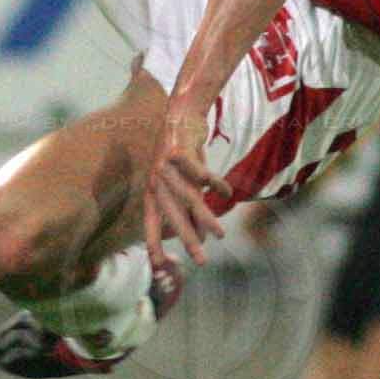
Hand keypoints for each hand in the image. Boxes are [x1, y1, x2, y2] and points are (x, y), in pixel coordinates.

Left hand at [143, 92, 231, 269]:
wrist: (180, 114)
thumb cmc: (183, 155)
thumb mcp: (182, 183)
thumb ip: (188, 208)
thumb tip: (200, 236)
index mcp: (153, 190)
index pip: (152, 222)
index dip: (154, 242)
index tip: (158, 265)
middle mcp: (156, 181)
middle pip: (173, 215)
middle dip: (187, 239)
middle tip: (201, 261)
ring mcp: (165, 166)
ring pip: (189, 198)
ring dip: (205, 218)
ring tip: (220, 234)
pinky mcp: (178, 152)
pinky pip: (201, 173)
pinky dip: (216, 183)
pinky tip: (227, 192)